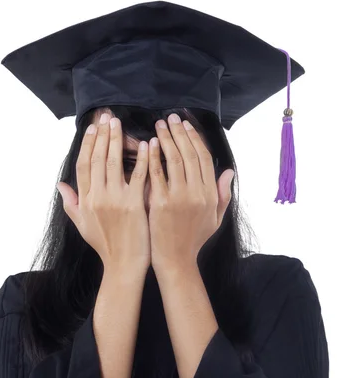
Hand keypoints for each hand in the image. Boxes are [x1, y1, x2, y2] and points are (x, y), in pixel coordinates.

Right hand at [56, 114, 150, 273]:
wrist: (123, 266)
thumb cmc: (105, 246)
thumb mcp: (82, 225)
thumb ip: (71, 203)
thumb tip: (60, 185)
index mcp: (85, 200)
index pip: (83, 165)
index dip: (87, 144)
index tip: (93, 128)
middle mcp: (97, 197)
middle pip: (97, 159)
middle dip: (102, 135)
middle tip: (107, 117)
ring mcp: (115, 200)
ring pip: (113, 163)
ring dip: (117, 140)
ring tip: (119, 124)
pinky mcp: (134, 205)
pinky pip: (138, 176)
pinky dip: (142, 159)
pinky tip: (147, 144)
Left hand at [148, 113, 233, 272]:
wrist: (175, 260)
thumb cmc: (194, 239)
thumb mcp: (216, 218)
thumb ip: (223, 194)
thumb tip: (228, 171)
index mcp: (211, 195)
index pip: (205, 159)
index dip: (195, 139)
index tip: (187, 125)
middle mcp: (198, 193)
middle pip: (190, 154)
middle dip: (180, 133)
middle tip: (171, 118)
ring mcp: (179, 197)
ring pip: (174, 160)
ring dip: (166, 139)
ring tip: (159, 125)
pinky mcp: (161, 203)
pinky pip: (157, 173)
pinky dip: (153, 156)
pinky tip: (148, 144)